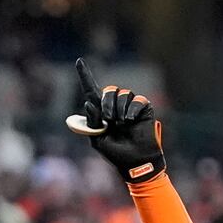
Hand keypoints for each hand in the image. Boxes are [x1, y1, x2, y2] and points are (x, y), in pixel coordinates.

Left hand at [66, 57, 166, 182]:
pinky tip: (131, 121)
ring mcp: (130, 106)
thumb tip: (88, 103)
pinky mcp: (144, 107)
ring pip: (123, 93)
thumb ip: (91, 122)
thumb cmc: (115, 152)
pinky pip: (137, 99)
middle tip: (109, 119)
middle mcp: (115, 105)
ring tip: (122, 123)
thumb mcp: (97, 139)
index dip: (85, 75)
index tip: (79, 61)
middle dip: (107, 103)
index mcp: (101, 112)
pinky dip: (132, 109)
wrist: (135, 161)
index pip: (91, 90)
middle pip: (108, 90)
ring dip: (120, 109)